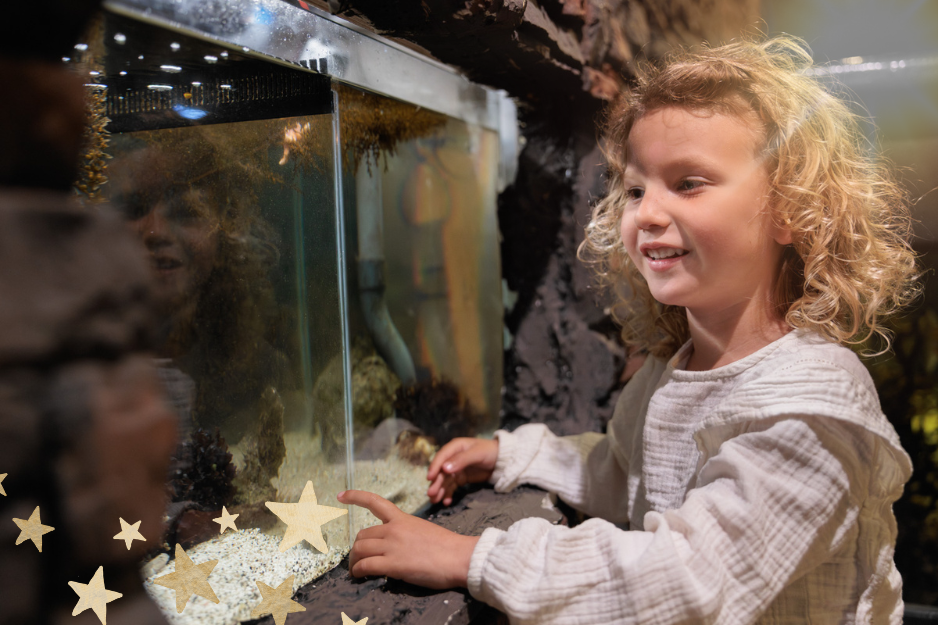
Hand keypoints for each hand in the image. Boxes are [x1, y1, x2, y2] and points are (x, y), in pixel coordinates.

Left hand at [337, 490, 478, 588]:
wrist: (459, 557)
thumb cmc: (447, 546)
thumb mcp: (423, 530)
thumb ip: (406, 533)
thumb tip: (395, 545)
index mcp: (402, 518)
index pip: (375, 502)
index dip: (355, 497)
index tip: (341, 496)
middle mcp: (394, 529)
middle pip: (362, 535)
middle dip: (358, 548)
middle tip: (359, 559)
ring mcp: (392, 546)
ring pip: (360, 549)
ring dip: (355, 561)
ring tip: (357, 570)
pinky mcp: (393, 564)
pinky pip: (365, 566)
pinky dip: (358, 572)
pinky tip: (360, 576)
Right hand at [426, 437, 497, 505]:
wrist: (502, 461)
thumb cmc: (490, 452)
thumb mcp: (477, 453)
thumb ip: (462, 460)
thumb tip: (445, 468)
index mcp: (455, 447)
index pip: (442, 457)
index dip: (435, 467)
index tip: (429, 478)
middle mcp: (453, 458)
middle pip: (442, 471)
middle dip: (436, 483)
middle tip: (431, 494)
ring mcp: (456, 469)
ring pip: (445, 480)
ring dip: (440, 490)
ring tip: (435, 501)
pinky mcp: (461, 478)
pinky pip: (452, 487)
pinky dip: (448, 494)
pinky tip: (446, 502)